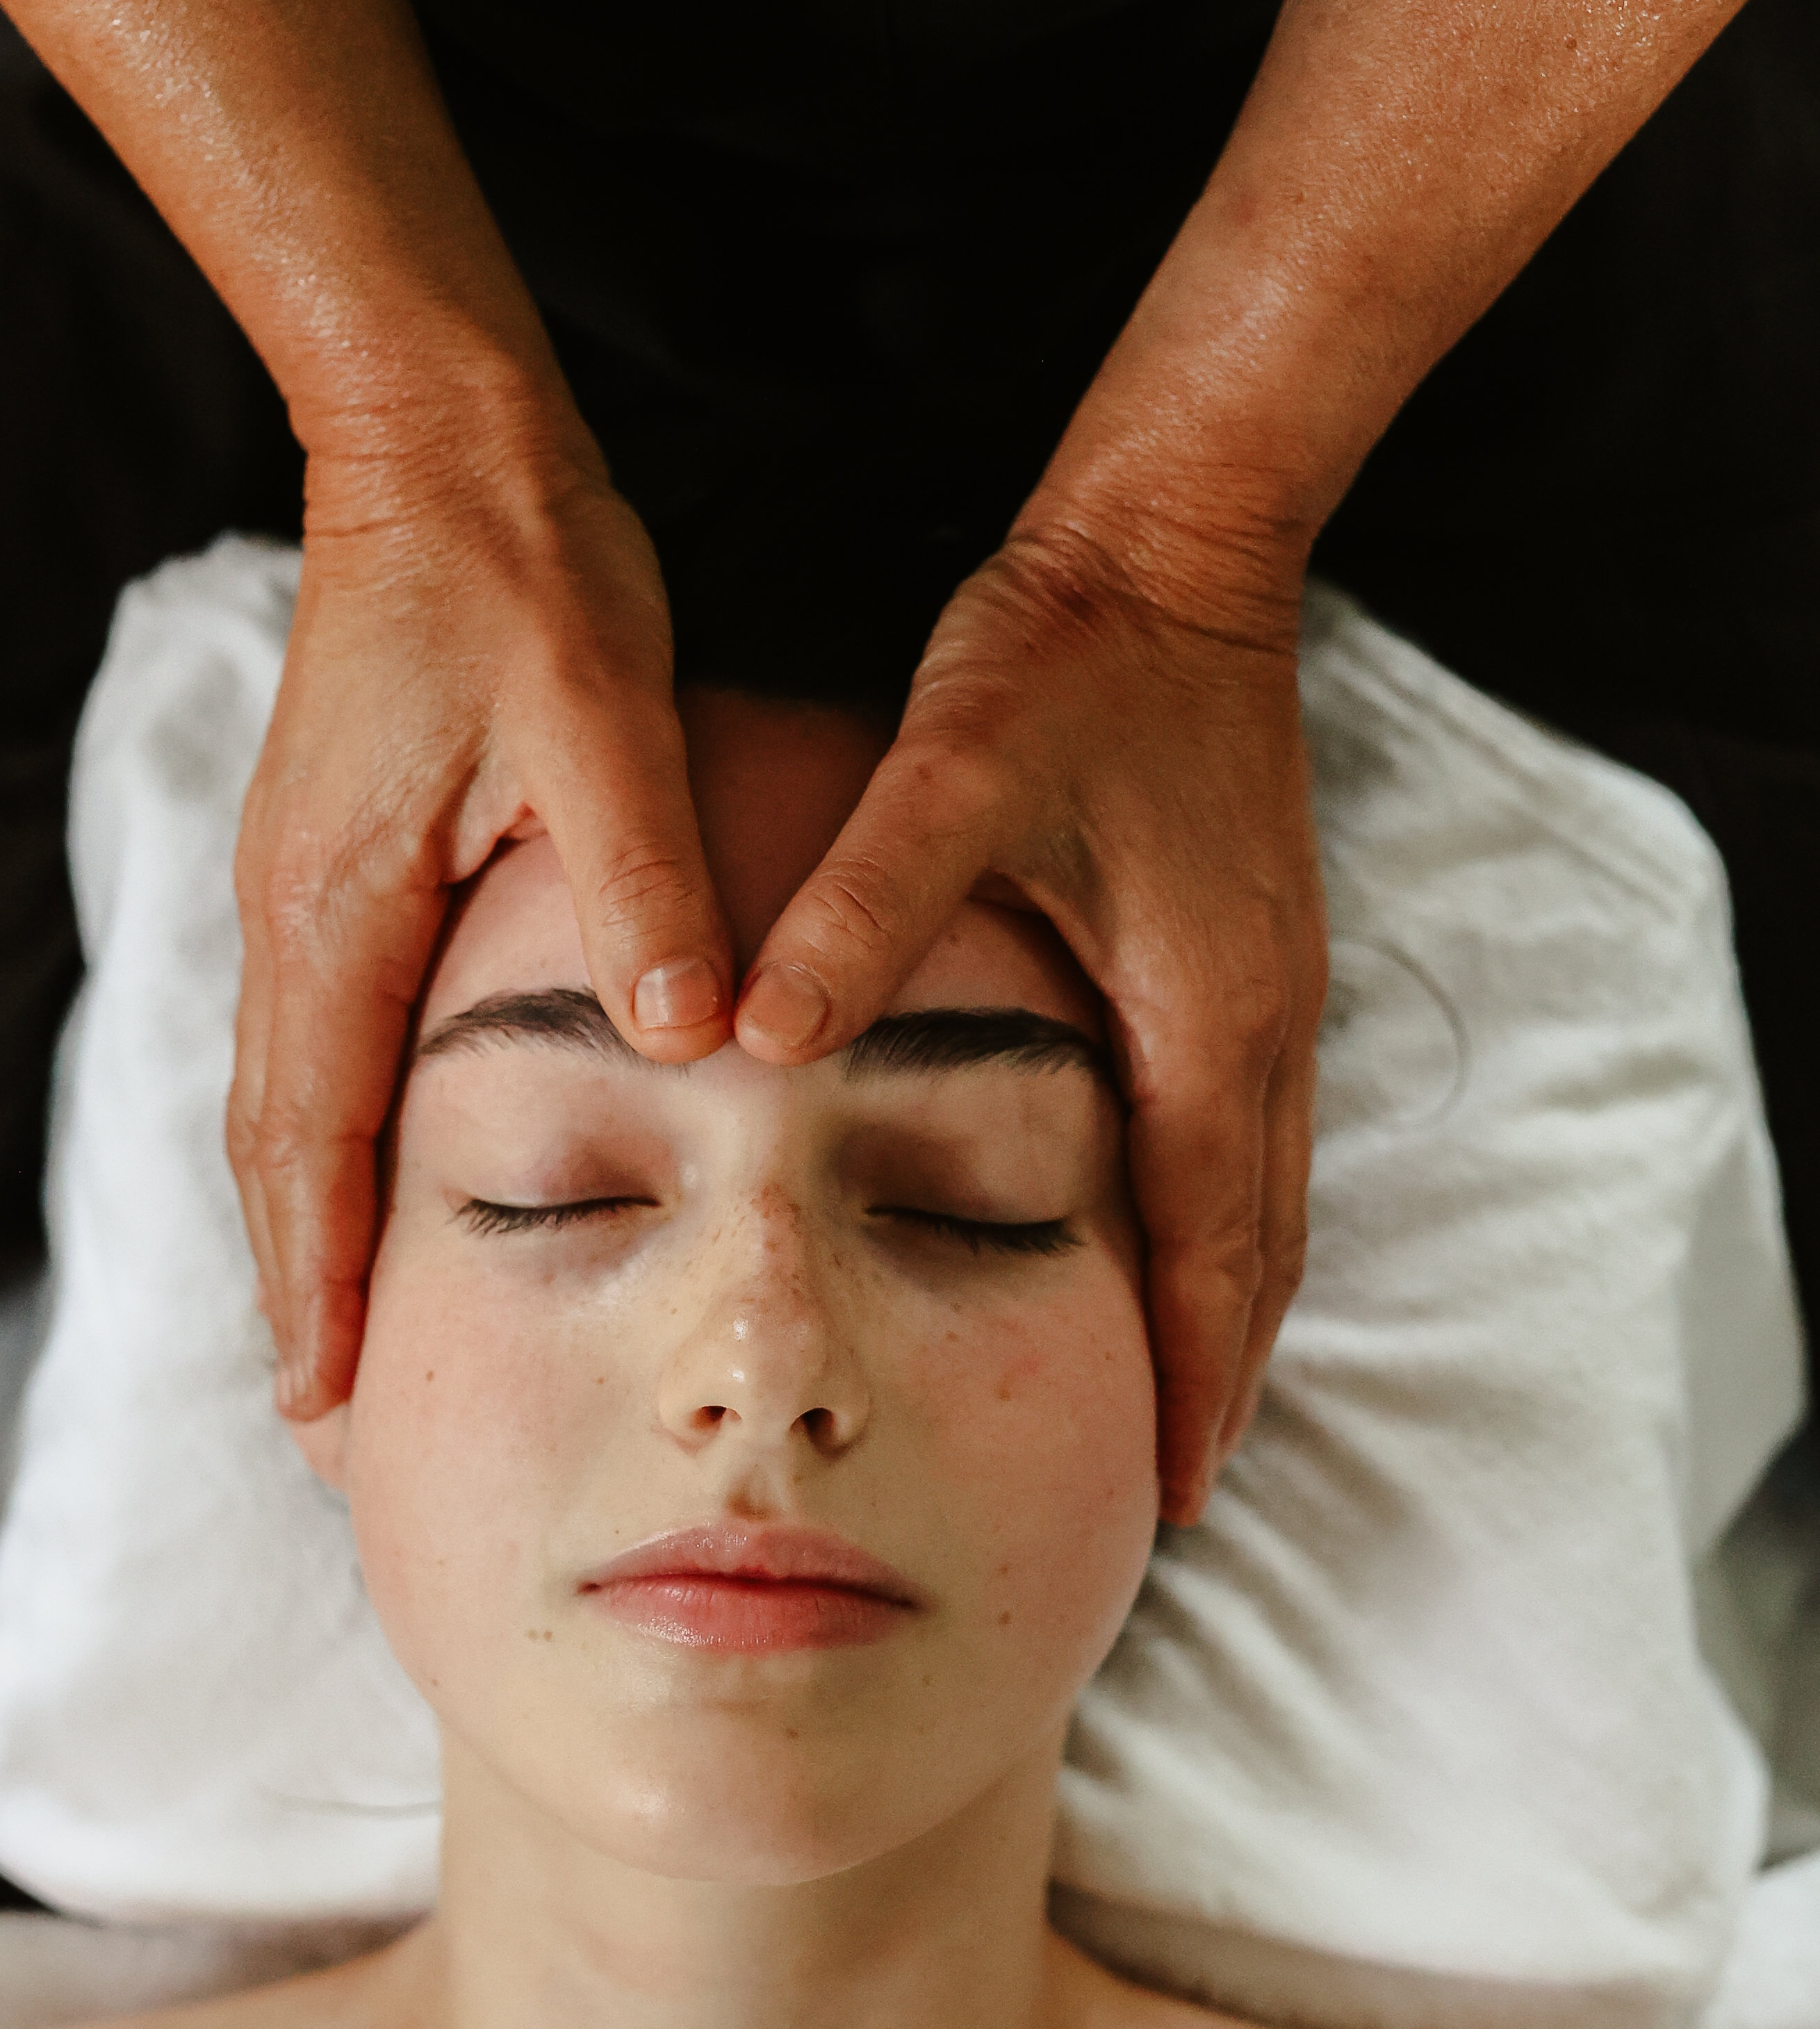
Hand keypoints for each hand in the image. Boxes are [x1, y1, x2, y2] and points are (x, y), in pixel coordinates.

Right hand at [229, 418, 732, 1416]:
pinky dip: (326, 1145)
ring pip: (284, 1105)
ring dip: (303, 1231)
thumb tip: (694, 1041)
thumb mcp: (604, 721)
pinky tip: (366, 1188)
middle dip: (295, 1293)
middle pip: (274, 1151)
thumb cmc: (520, 569)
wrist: (433, 437)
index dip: (321, 1283)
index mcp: (339, 908)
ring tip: (331, 1345)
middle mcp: (294, 918)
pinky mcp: (333, 863)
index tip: (327, 1403)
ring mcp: (301, 892)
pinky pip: (313, 1045)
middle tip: (323, 1425)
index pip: (315, 1143)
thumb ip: (644, 889)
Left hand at [734, 514, 1326, 1523]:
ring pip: (1271, 1200)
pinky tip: (1181, 1248)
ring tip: (1190, 1407)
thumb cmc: (1067, 659)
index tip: (1166, 1492)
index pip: (1208, 1249)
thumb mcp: (950, 776)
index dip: (1186, 1377)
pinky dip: (1229, 1222)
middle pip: (1262, 1253)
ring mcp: (1272, 990)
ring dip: (1234, 1308)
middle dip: (1222, 1377)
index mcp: (1205, 1017)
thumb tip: (756, 1039)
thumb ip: (858, 912)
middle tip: (1180, 1493)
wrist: (1175, 536)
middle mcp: (1263, 1025)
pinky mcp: (1252, 952)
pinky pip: (1255, 1136)